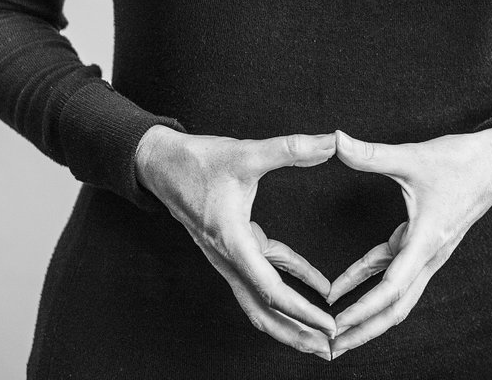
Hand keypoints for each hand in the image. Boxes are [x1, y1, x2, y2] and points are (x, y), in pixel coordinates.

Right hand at [135, 126, 337, 359]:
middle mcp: (229, 258)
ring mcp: (229, 256)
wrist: (160, 163)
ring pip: (262, 299)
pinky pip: (264, 272)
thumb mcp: (246, 152)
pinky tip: (317, 283)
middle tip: (331, 350)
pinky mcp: (233, 246)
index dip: (302, 310)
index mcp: (232, 242)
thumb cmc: (198, 161)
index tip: (327, 324)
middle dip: (297, 334)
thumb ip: (290, 148)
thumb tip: (331, 142)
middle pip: (264, 312)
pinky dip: (290, 280)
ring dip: (292, 317)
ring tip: (321, 332)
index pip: (271, 290)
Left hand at [327, 126, 491, 358]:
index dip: (363, 308)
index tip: (337, 323)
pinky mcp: (424, 243)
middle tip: (331, 347)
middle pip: (395, 307)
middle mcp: (428, 255)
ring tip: (335, 327)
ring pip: (394, 293)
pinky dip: (367, 278)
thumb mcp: (413, 156)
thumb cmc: (460, 161)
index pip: (392, 287)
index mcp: (427, 240)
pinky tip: (343, 285)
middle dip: (364, 329)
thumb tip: (336, 140)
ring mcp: (427, 252)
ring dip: (366, 311)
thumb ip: (372, 154)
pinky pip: (392, 268)